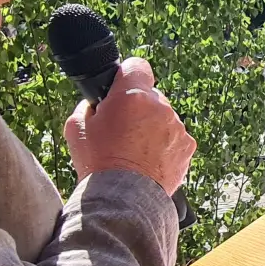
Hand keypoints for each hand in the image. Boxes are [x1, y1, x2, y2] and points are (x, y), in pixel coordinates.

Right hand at [65, 57, 195, 196]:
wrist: (123, 199)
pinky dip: (164, 146)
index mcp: (132, 95)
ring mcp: (177, 126)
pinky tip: (148, 161)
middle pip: (150, 96)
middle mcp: (160, 106)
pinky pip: (175, 138)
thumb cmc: (97, 163)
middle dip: (138, 108)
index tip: (121, 88)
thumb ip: (90, 105)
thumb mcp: (77, 127)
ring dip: (152, 128)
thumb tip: (99, 102)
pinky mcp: (187, 146)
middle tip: (122, 130)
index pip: (137, 66)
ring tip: (134, 152)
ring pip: (163, 118)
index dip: (127, 75)